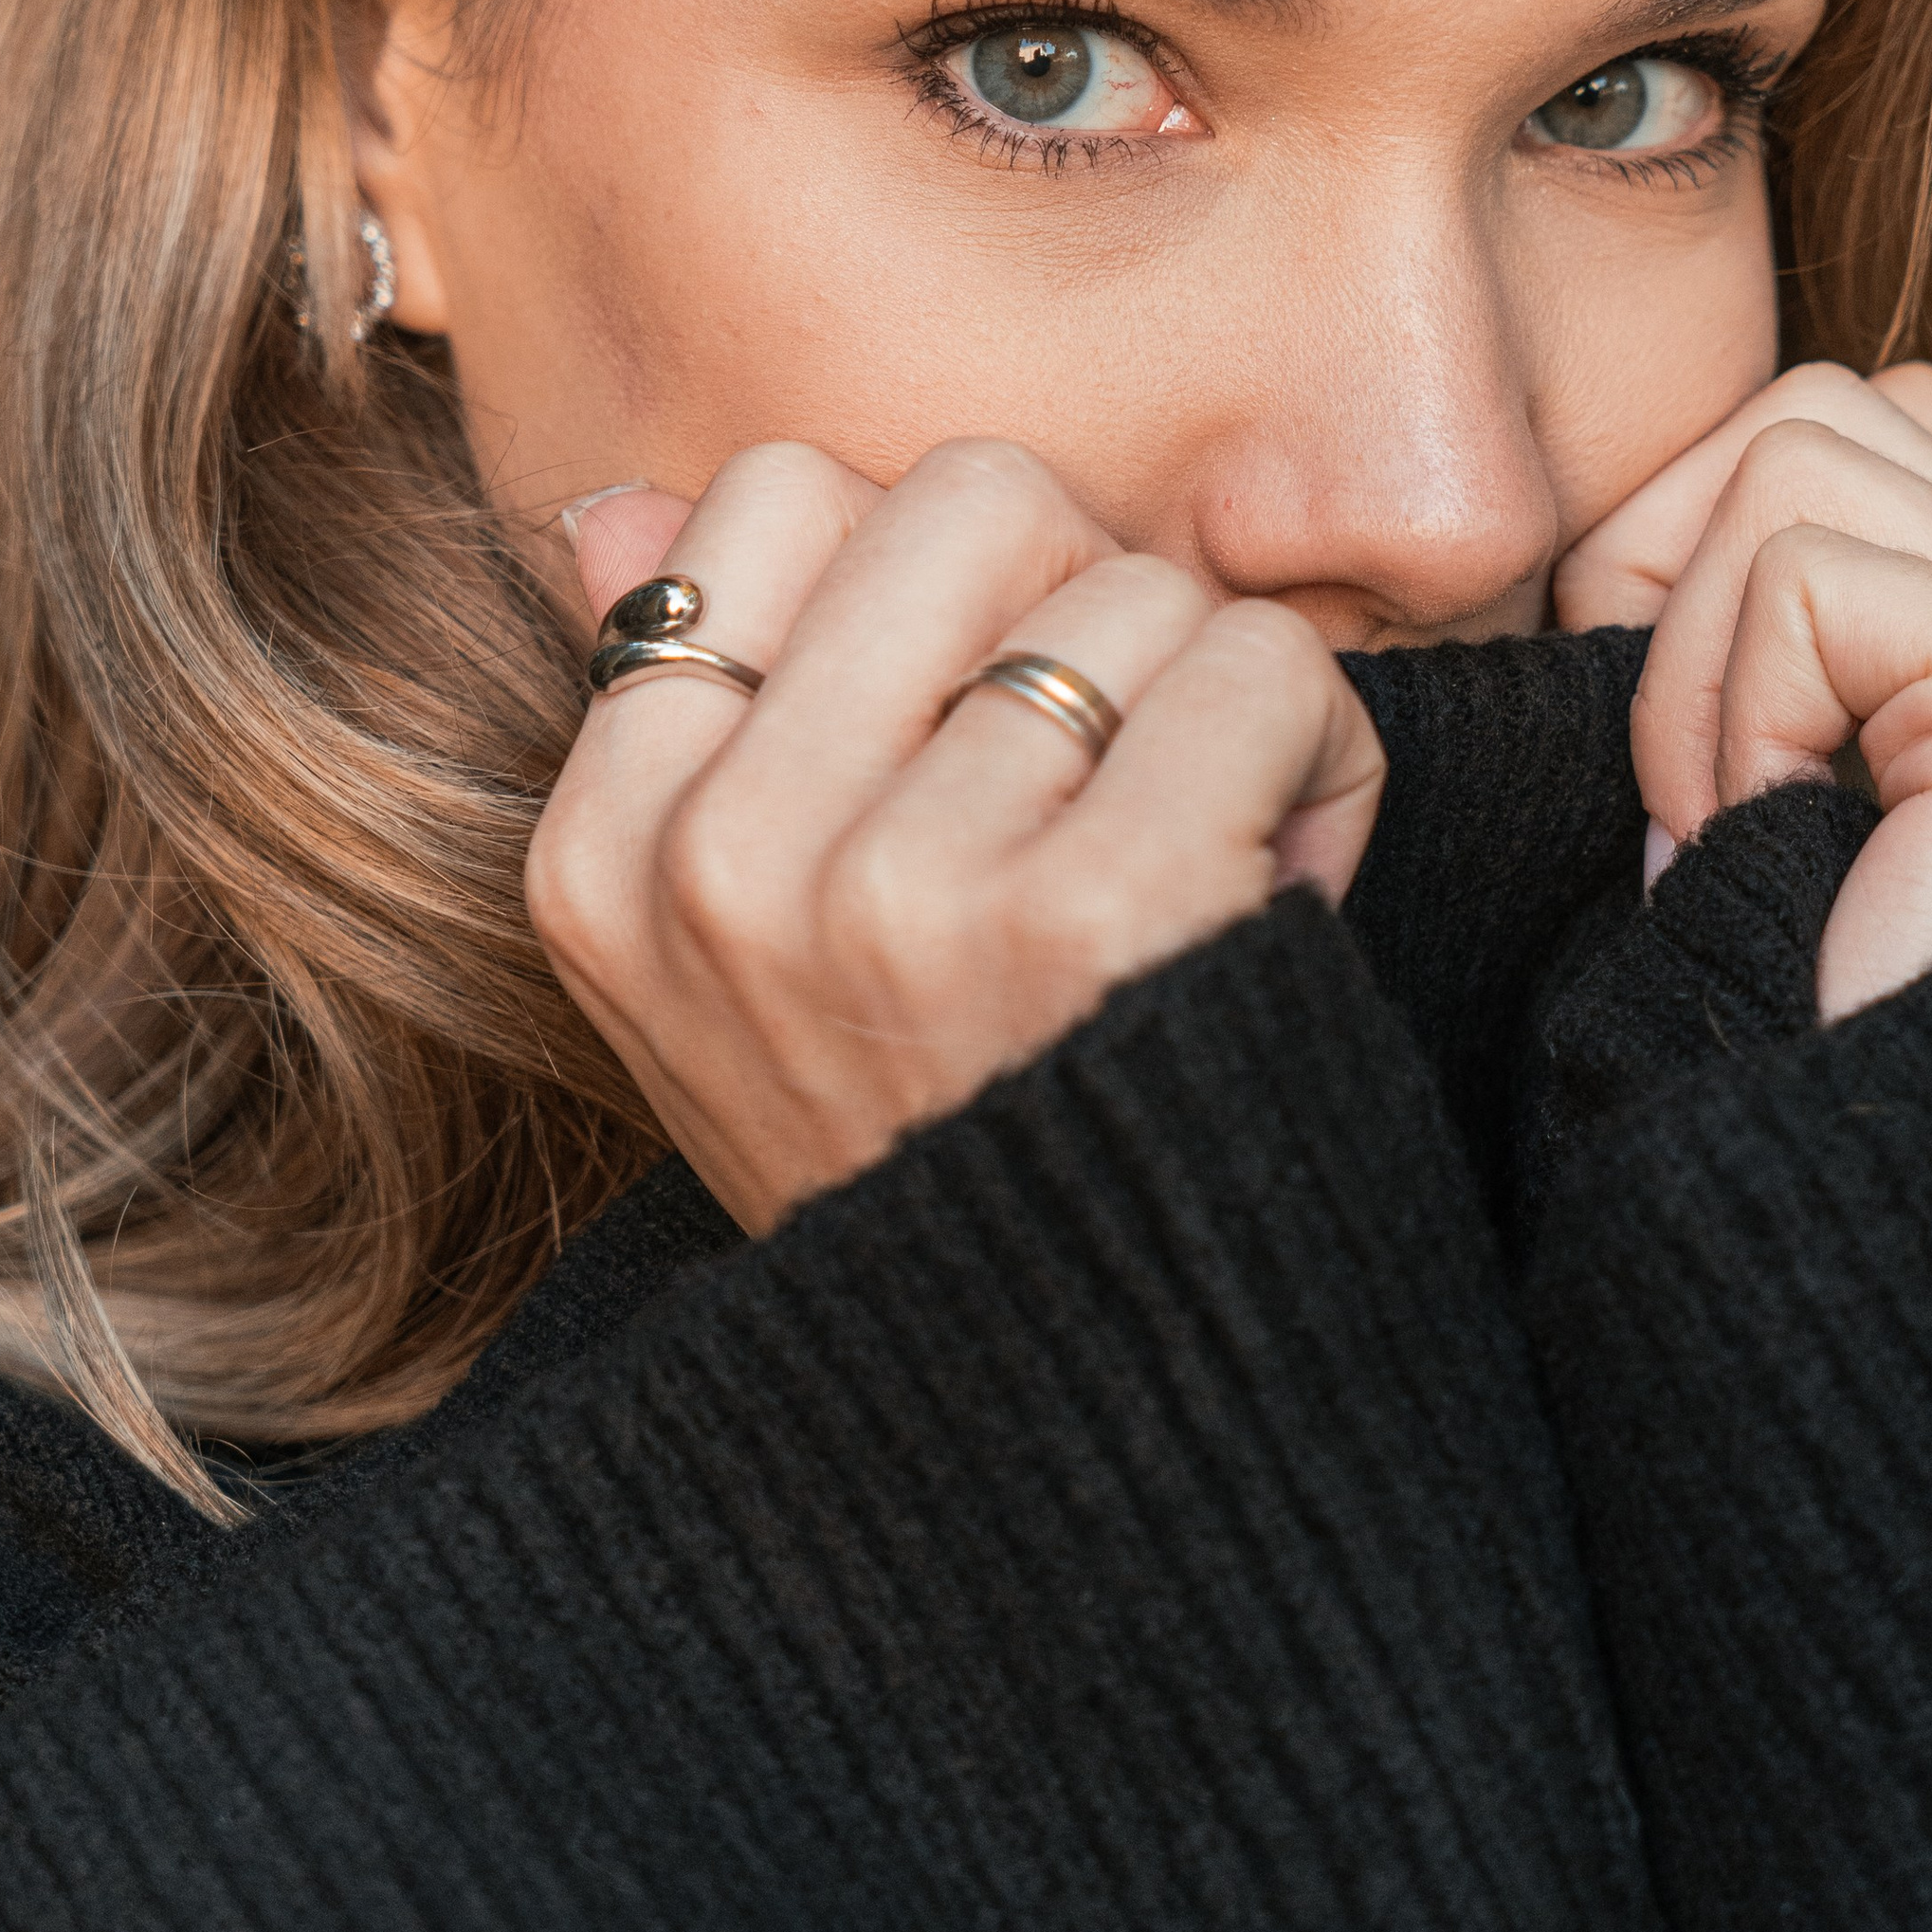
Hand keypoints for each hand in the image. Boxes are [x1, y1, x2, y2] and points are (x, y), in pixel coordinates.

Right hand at [527, 441, 1384, 1231]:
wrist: (1074, 1433)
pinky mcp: (1086, 917)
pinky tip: (1289, 877)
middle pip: (973, 497)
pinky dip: (1322, 753)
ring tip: (1207, 855)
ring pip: (1136, 589)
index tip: (976, 731)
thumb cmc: (940, 1163)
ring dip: (1221, 700)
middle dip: (1090, 599)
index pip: (770, 498)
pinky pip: (1257, 667)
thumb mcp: (733, 978)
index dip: (935, 577)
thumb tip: (614, 514)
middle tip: (1122, 769)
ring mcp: (895, 892)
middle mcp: (724, 867)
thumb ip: (682, 730)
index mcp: (609, 858)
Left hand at [1552, 363, 1931, 1019]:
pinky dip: (1729, 711)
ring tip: (1726, 828)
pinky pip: (1813, 580)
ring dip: (1696, 660)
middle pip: (1819, 404)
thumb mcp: (1715, 792)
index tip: (1667, 762)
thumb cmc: (1723, 1041)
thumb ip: (1727, 629)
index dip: (1681, 553)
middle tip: (1682, 792)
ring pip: (1799, 455)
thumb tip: (1608, 504)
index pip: (1839, 420)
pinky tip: (1758, 845)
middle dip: (1671, 575)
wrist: (1809, 1248)